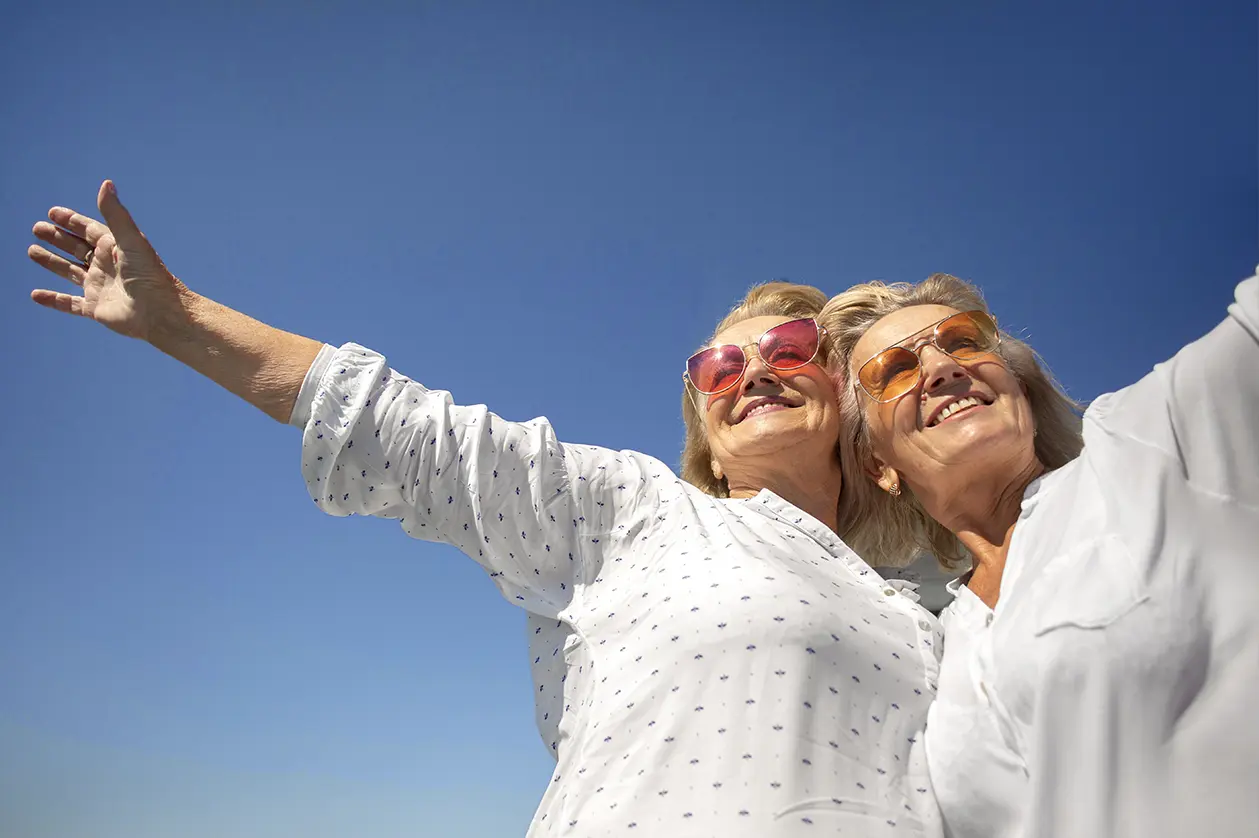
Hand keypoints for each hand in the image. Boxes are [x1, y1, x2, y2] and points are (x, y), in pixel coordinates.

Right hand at [29, 180, 186, 341]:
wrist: (160, 313)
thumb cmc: (150, 275)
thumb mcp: (131, 240)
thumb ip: (116, 214)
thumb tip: (106, 183)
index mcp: (116, 248)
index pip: (90, 230)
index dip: (72, 221)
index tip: (52, 212)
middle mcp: (107, 266)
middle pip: (78, 248)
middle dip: (58, 238)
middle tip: (37, 228)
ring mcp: (100, 287)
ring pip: (70, 272)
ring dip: (52, 262)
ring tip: (31, 251)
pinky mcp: (95, 308)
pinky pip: (69, 304)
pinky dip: (53, 300)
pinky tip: (36, 295)